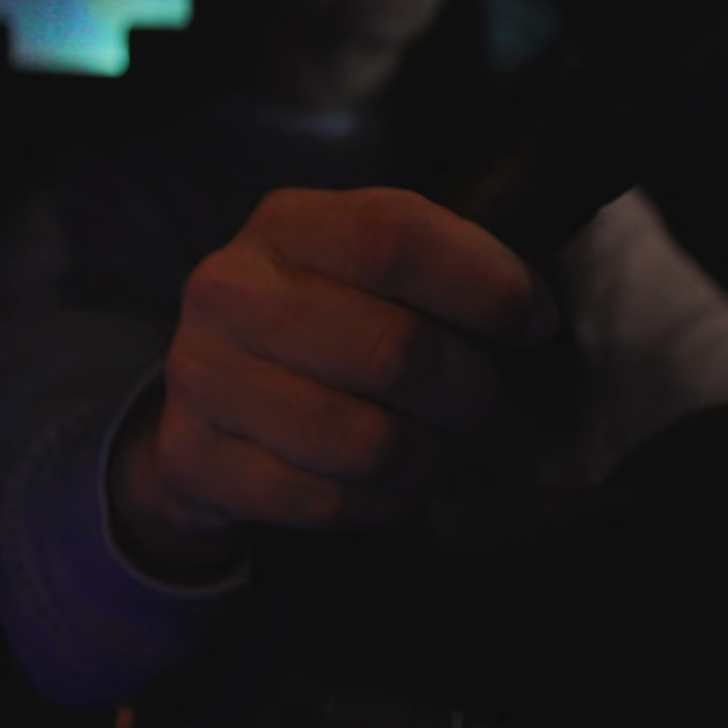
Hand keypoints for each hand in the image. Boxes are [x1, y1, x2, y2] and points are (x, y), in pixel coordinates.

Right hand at [108, 188, 560, 579]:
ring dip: (424, 456)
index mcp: (289, 224)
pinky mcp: (196, 460)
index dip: (484, 285)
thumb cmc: (324, 325)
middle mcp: (232, 290)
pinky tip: (384, 484)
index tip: (531, 322)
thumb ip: (445, 270)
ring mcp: (202, 376)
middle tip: (475, 398)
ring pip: (367, 442)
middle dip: (466, 388)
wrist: (210, 400)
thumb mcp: (372, 270)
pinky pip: (327, 501)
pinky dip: (381, 504)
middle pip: (395, 349)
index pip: (396, 238)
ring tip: (426, 444)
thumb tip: (531, 313)